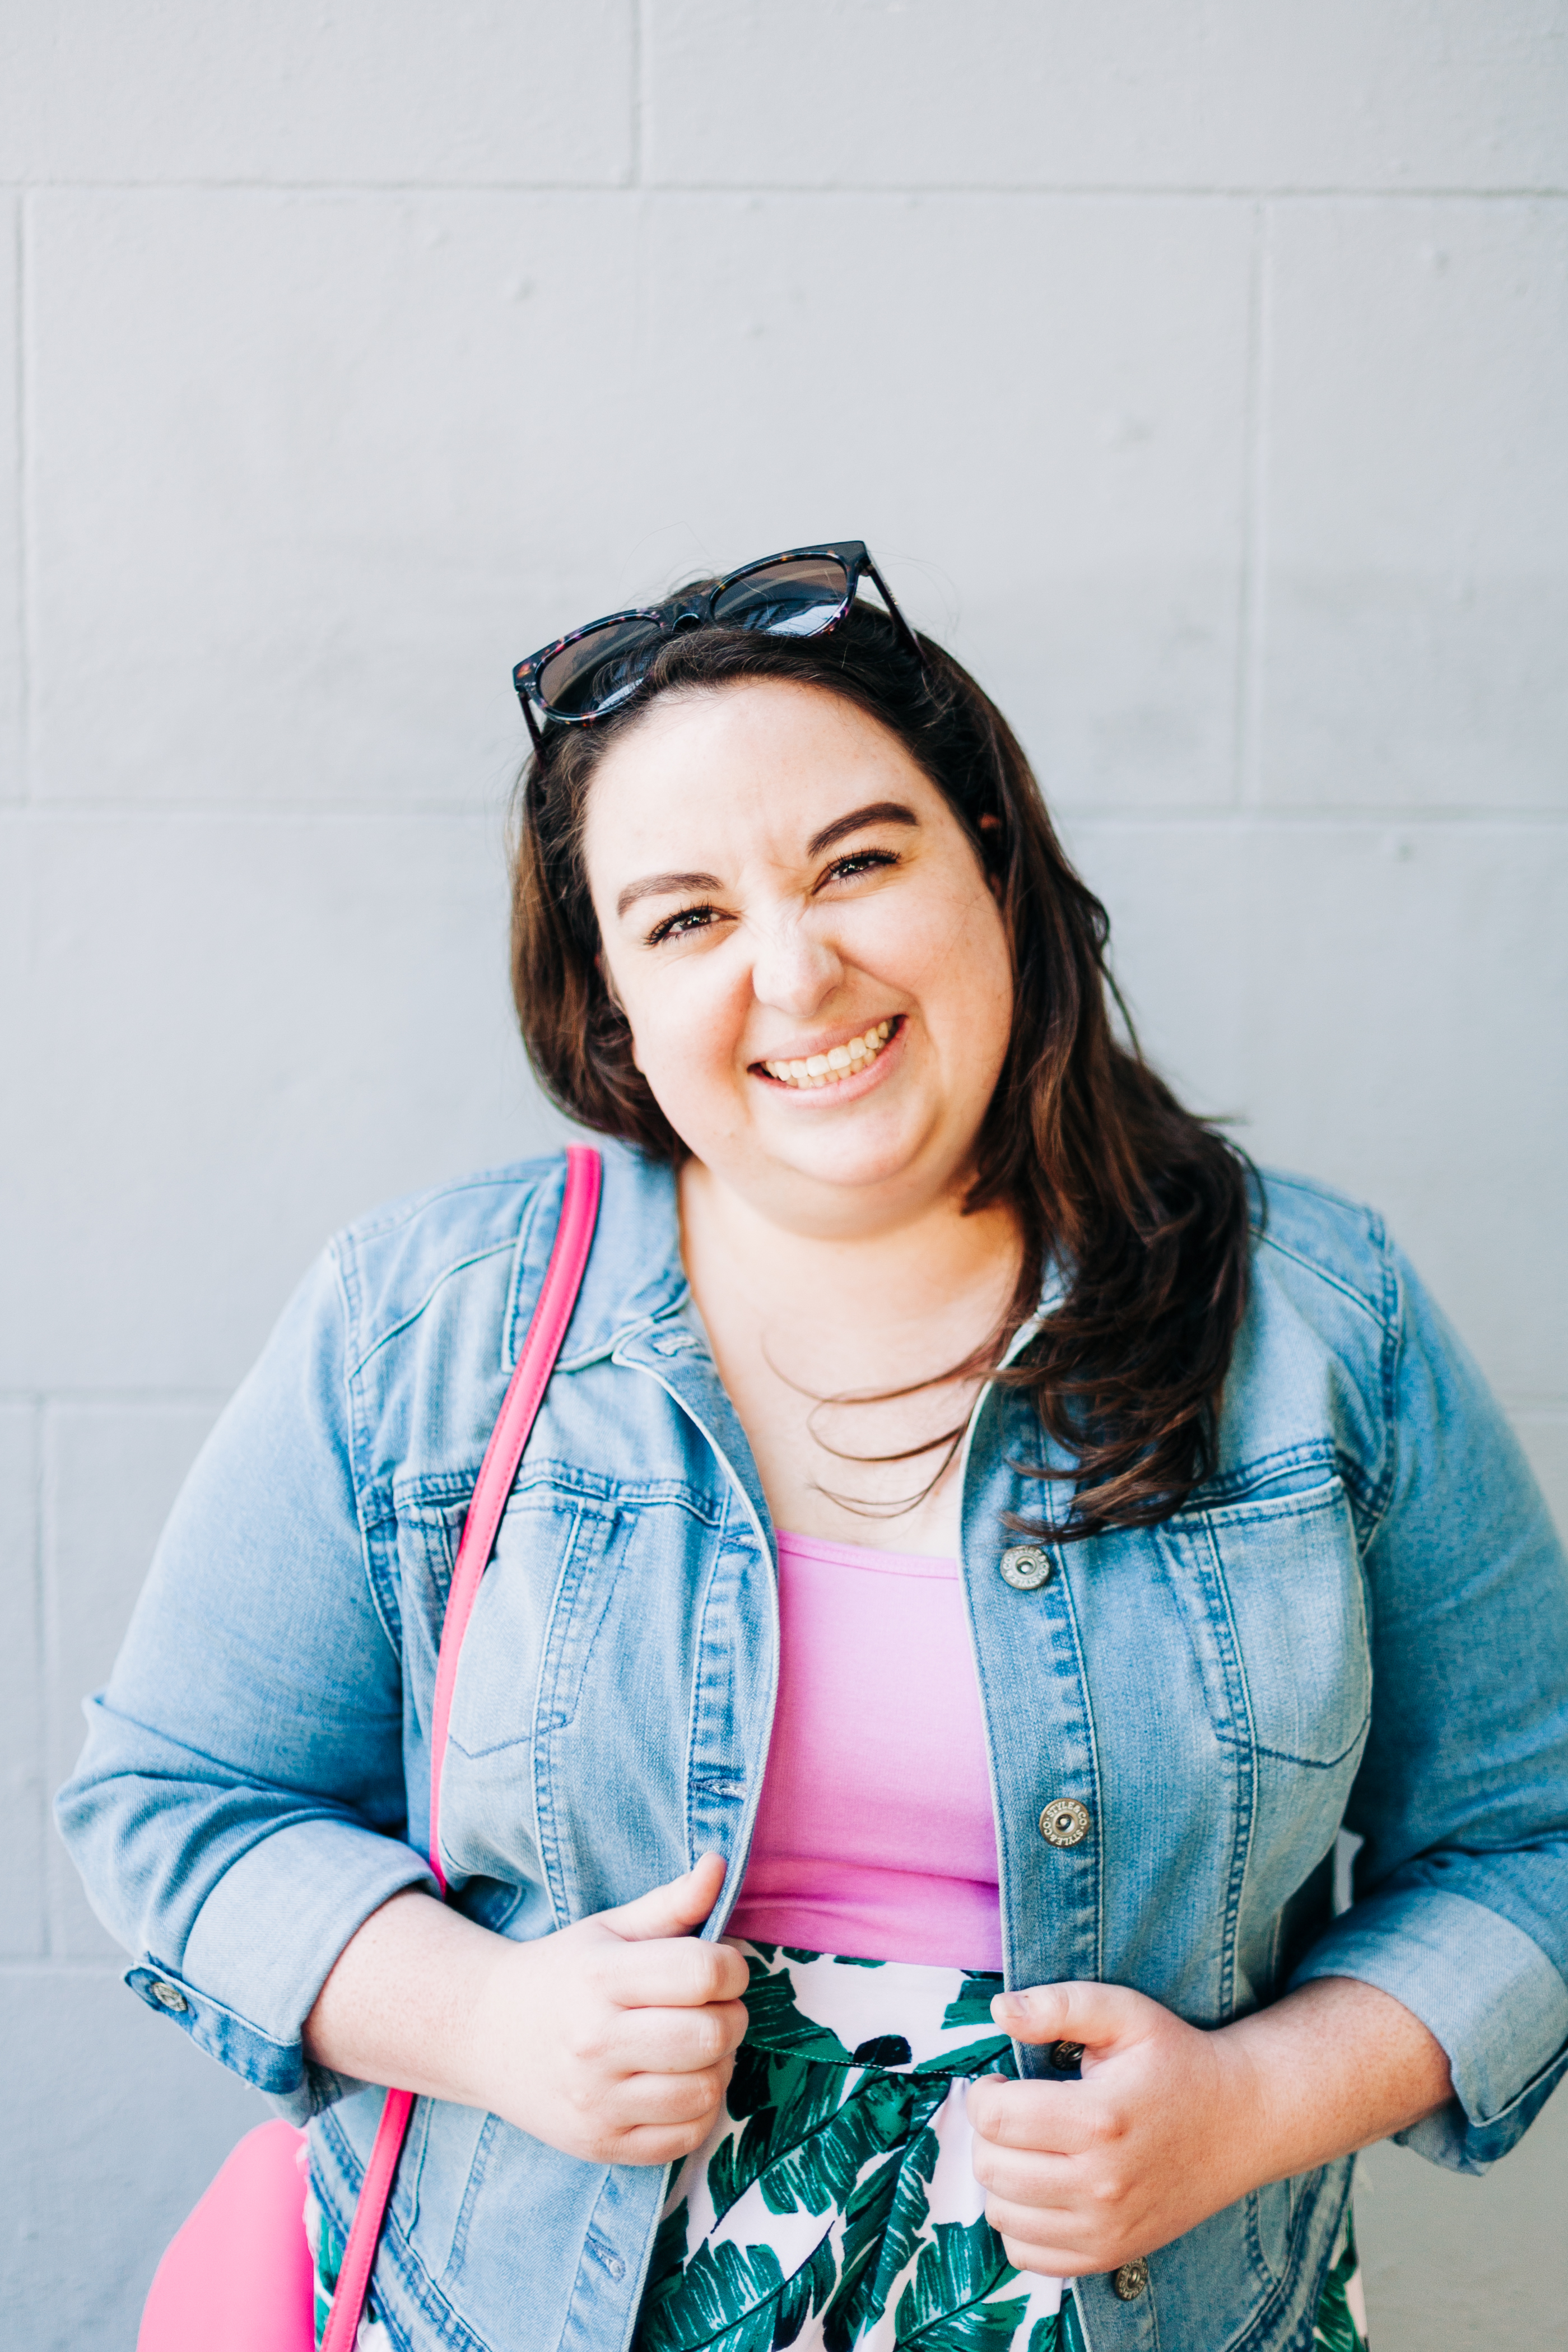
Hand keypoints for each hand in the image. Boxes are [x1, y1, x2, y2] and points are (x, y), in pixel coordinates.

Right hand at [463, 1853, 748, 2165]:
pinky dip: (699, 2110)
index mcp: (599, 1978)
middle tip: (712, 2007)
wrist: (484, 2036)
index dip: (732, 1967)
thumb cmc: (561, 1975)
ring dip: (719, 2065)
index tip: (722, 1967)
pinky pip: (686, 2137)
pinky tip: (679, 2082)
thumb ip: (671, 1903)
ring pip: (705, 2090)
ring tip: (696, 2045)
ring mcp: (596, 2102)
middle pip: (711, 2035)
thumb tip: (720, 1865)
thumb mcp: (609, 1928)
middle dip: (731, 2016)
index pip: (702, 1972)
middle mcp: (594, 2043)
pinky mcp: (601, 2144)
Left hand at [967, 1974, 1452, 2278]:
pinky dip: (1021, 2224)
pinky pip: (1030, 2255)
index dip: (985, 2095)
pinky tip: (1042, 2189)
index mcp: (1099, 2118)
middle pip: (992, 2168)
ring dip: (1002, 2179)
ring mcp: (1107, 2228)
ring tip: (1030, 2149)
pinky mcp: (1111, 2255)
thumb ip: (1058, 2005)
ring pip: (1002, 2214)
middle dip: (990, 2134)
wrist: (1241, 2122)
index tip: (1003, 2083)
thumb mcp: (1124, 2013)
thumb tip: (999, 2011)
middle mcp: (1102, 2183)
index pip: (996, 2119)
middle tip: (1015, 2113)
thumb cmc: (1176, 2061)